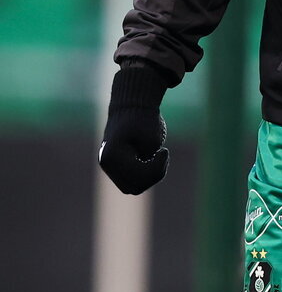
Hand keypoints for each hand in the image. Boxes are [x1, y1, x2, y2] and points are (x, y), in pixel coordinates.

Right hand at [98, 63, 169, 194]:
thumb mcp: (151, 138)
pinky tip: (153, 156)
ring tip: (159, 155)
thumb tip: (145, 180)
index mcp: (112, 156)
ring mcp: (110, 166)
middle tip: (163, 155)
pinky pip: (132, 179)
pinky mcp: (116, 166)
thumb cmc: (142, 118)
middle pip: (134, 187)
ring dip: (150, 175)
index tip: (165, 151)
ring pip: (133, 186)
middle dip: (153, 175)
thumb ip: (149, 162)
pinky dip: (145, 172)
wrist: (132, 104)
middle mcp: (106, 164)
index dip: (156, 169)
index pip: (137, 179)